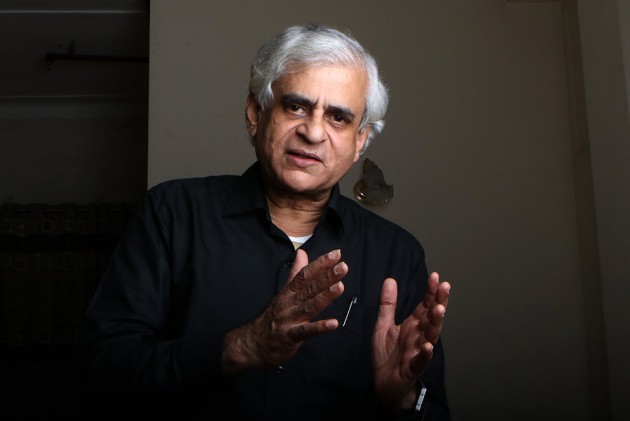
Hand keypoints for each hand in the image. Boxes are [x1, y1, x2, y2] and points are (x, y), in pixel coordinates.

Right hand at [221, 249, 345, 375]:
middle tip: (342, 267)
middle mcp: (289, 303)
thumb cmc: (271, 318)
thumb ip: (295, 273)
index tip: (335, 254)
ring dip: (325, 296)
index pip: (305, 274)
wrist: (251, 344)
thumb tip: (302, 253)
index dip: (320, 264)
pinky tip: (333, 323)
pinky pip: (305, 331)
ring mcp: (289, 319)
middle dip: (326, 276)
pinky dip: (319, 327)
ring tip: (339, 287)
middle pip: (309, 288)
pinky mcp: (290, 336)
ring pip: (309, 306)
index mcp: (289, 292)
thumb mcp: (283, 292)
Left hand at [371, 272, 450, 411]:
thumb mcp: (383, 325)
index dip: (430, 291)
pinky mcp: (412, 368)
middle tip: (445, 287)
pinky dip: (425, 354)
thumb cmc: (387, 354)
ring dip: (435, 323)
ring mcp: (418, 352)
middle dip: (438, 302)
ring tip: (439, 309)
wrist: (383, 384)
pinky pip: (420, 361)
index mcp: (413, 325)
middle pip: (432, 317)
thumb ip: (388, 304)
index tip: (435, 276)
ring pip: (430, 336)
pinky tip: (427, 346)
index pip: (425, 305)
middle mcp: (419, 336)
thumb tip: (390, 279)